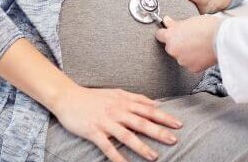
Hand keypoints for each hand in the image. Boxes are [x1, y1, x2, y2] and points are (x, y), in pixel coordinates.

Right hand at [52, 85, 181, 161]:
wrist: (68, 97)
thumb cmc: (95, 96)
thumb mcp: (118, 93)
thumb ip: (137, 98)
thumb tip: (156, 103)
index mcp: (124, 101)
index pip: (149, 110)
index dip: (164, 117)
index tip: (178, 124)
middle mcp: (117, 111)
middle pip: (142, 122)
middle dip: (159, 132)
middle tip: (174, 140)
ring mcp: (106, 122)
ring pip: (127, 136)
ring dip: (142, 147)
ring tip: (154, 156)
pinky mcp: (94, 132)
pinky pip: (107, 147)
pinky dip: (117, 156)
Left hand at [155, 15, 221, 72]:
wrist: (222, 39)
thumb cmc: (208, 27)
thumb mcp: (190, 20)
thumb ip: (176, 24)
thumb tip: (166, 21)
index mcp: (171, 36)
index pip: (160, 35)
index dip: (165, 33)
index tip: (169, 32)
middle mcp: (173, 50)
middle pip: (171, 47)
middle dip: (178, 43)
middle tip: (191, 37)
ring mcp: (182, 61)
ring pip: (181, 56)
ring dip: (187, 52)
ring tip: (199, 45)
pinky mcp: (192, 69)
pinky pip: (190, 64)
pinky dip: (195, 60)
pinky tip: (203, 52)